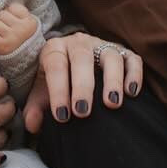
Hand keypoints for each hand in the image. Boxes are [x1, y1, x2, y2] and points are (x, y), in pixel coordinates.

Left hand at [0, 1, 39, 56]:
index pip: (13, 7)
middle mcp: (22, 28)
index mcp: (30, 22)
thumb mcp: (28, 26)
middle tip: (5, 30)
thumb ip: (19, 15)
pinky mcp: (2, 45)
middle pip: (1, 14)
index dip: (10, 14)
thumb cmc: (23, 41)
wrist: (24, 63)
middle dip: (1, 21)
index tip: (13, 22)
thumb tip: (4, 3)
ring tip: (0, 36)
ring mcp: (12, 37)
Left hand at [27, 32, 143, 132]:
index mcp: (55, 49)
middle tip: (83, 112)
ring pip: (110, 56)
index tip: (61, 116)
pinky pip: (132, 58)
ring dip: (112, 80)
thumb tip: (32, 124)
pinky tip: (132, 93)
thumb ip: (36, 107)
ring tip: (112, 104)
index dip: (58, 90)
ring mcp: (103, 45)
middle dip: (83, 86)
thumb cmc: (57, 80)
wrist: (72, 62)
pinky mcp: (123, 52)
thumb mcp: (42, 91)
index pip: (56, 65)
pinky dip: (134, 74)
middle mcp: (79, 43)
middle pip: (82, 58)